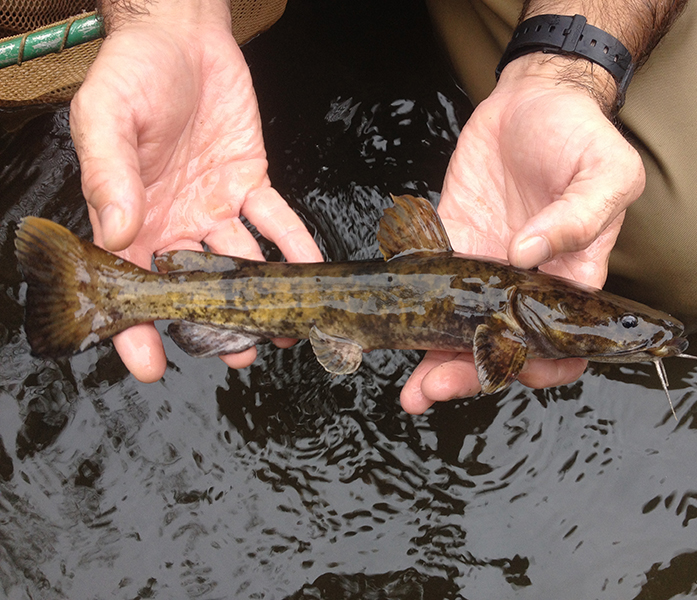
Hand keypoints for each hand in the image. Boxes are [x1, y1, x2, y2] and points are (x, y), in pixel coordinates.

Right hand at [70, 3, 321, 381]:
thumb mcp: (105, 121)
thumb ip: (110, 178)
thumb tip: (119, 235)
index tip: (150, 364)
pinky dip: (294, 245)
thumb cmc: (130, 73)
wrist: (180, 37)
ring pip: (239, 265)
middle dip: (214, 325)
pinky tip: (312, 269)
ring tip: (284, 328)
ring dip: (261, 297)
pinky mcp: (249, 185)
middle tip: (239, 354)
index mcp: (130, 218)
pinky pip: (275, 222)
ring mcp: (214, 208)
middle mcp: (173, 224)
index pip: (130, 284)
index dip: (136, 327)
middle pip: (192, 288)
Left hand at [400, 54, 645, 413]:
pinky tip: (392, 332)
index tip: (511, 371)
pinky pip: (430, 284)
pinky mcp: (453, 241)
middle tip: (436, 387)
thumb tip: (531, 254)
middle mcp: (526, 281)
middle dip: (470, 373)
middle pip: (501, 344)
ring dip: (437, 361)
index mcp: (571, 275)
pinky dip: (413, 312)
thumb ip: (579, 218)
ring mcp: (486, 266)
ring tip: (413, 391)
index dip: (539, 365)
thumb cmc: (579, 134)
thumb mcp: (604, 171)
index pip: (559, 340)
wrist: (533, 98)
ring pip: (461, 327)